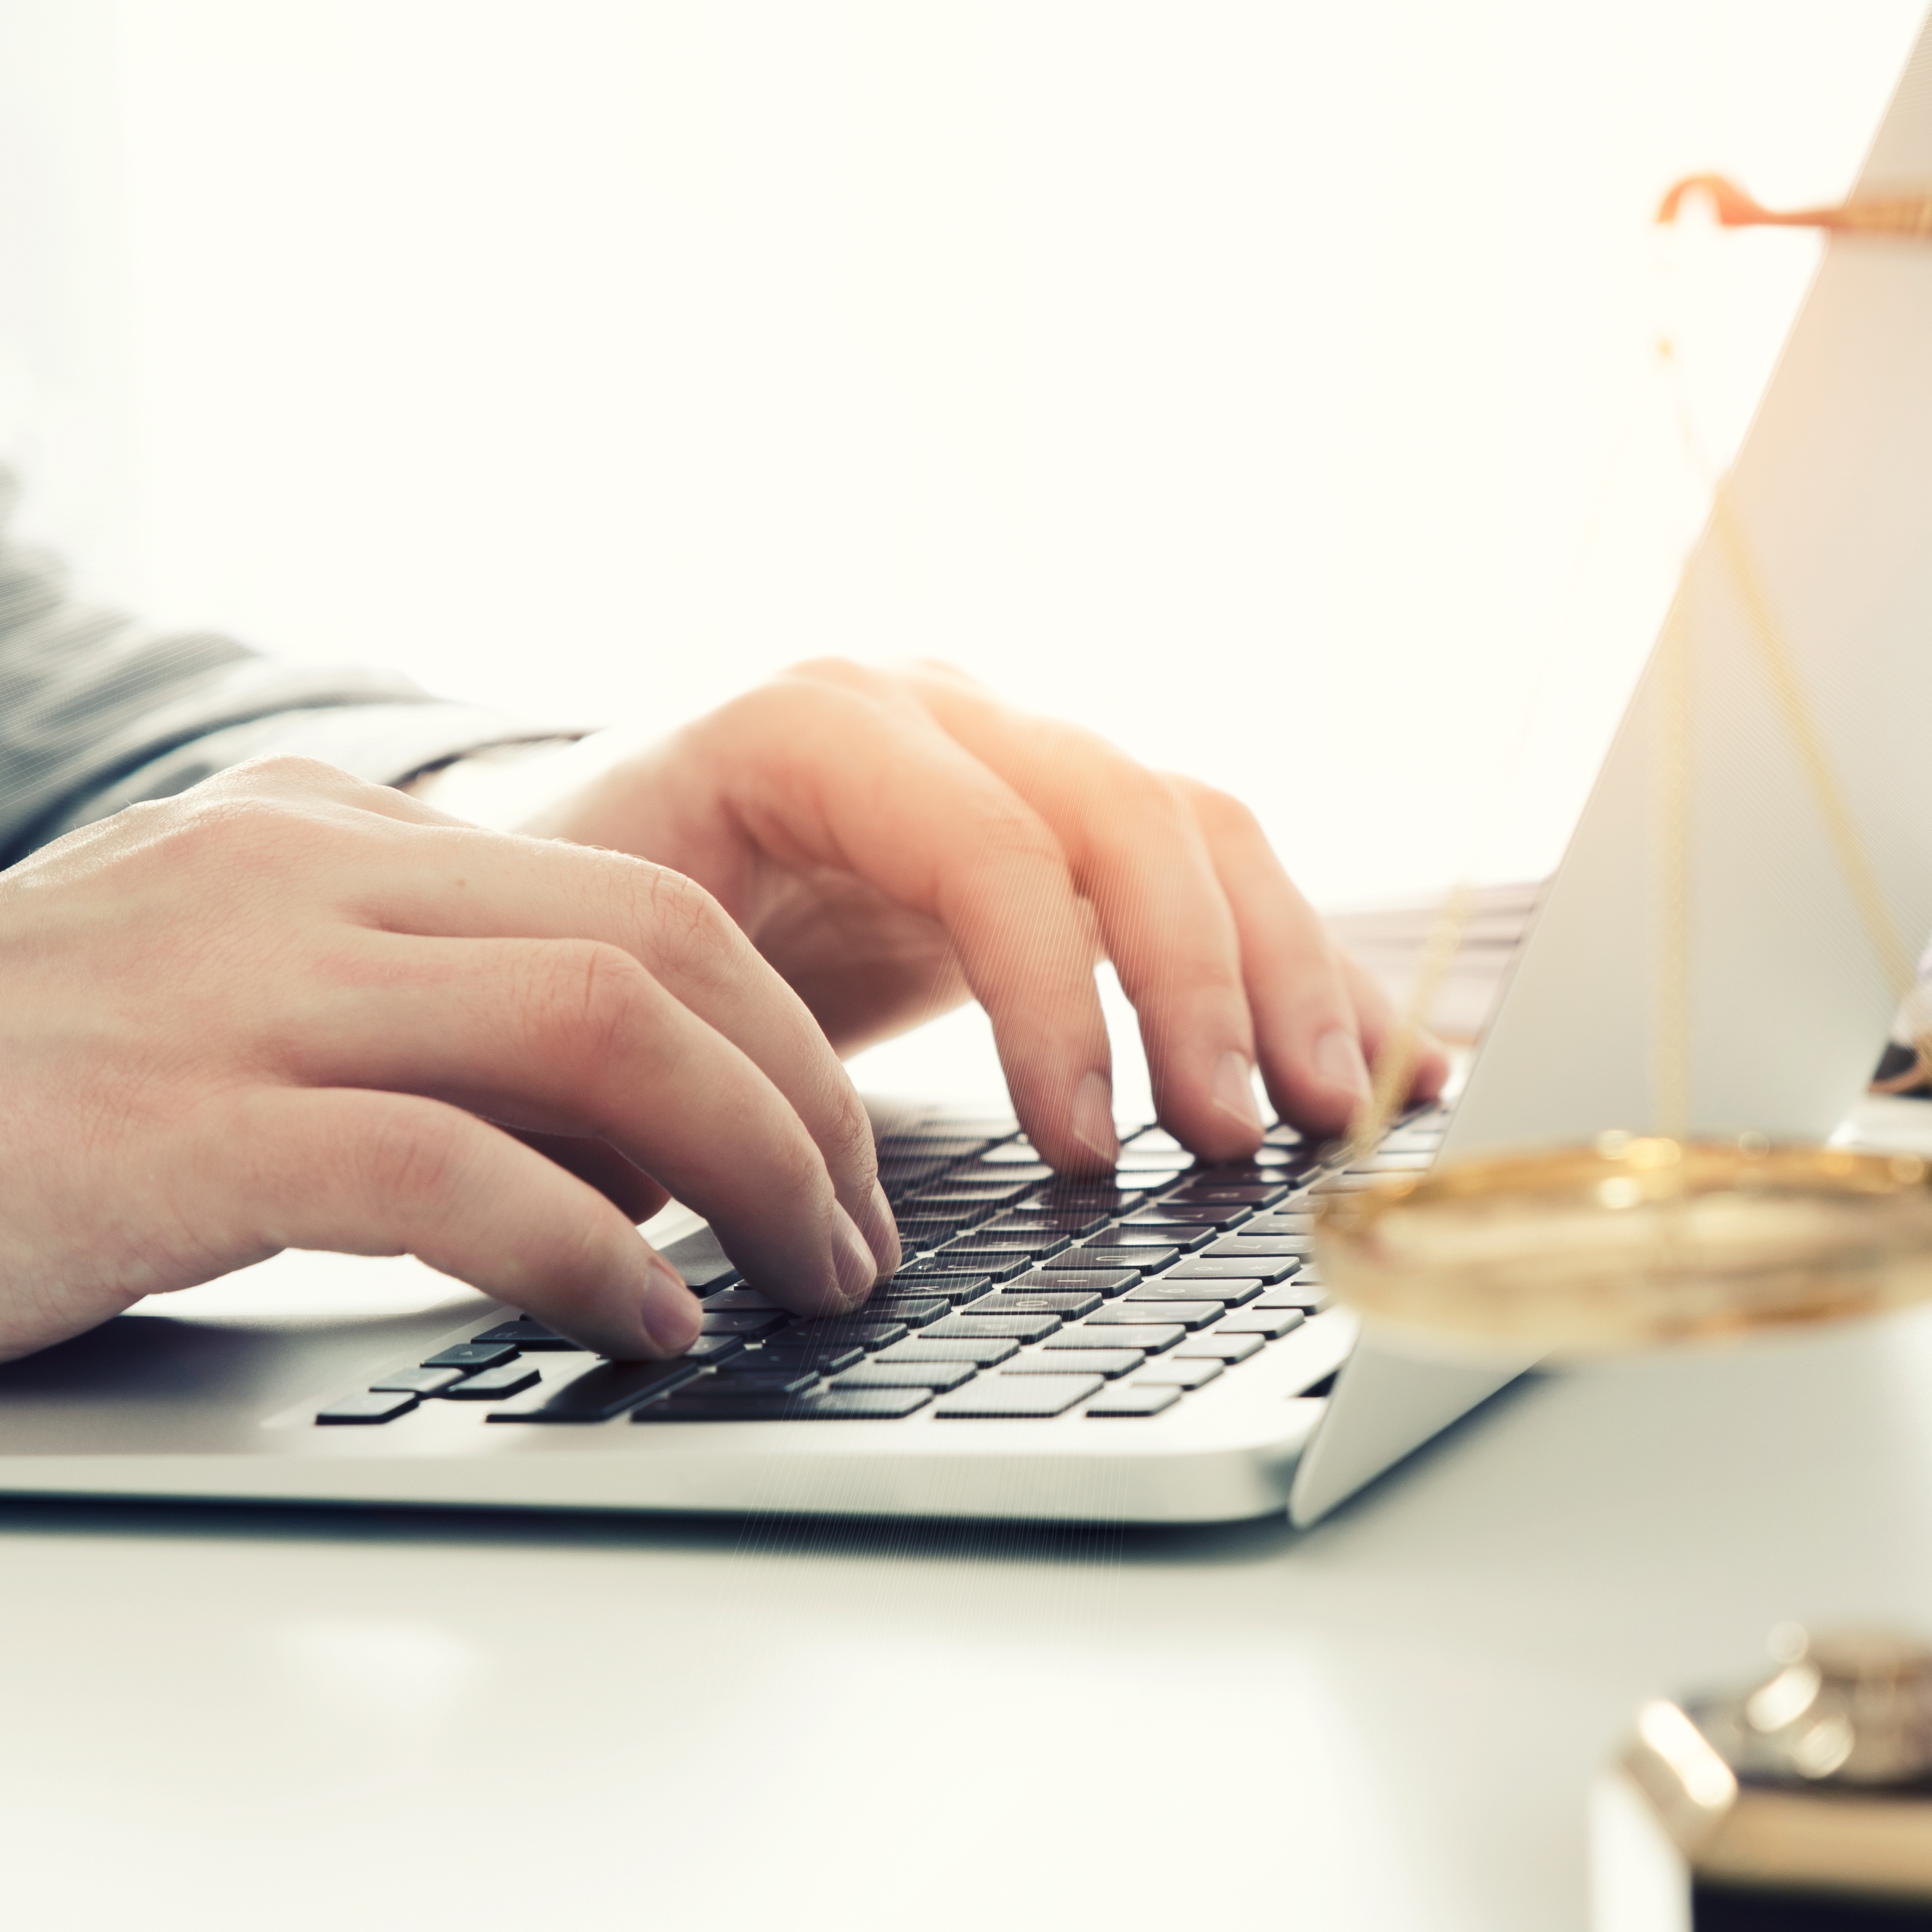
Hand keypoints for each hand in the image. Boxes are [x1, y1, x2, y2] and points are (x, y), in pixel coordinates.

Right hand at [0, 758, 900, 1381]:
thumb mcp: (199, 992)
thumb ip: (378, 1010)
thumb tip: (596, 1127)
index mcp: (308, 832)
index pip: (627, 891)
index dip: (777, 1028)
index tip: (838, 1152)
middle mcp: (289, 874)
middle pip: (654, 945)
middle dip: (806, 1099)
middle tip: (865, 1234)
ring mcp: (227, 991)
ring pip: (592, 1029)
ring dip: (748, 1170)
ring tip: (808, 1281)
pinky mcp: (165, 1133)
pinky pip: (448, 1173)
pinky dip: (587, 1254)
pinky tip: (645, 1326)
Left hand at [512, 660, 1445, 1172]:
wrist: (547, 885)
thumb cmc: (556, 951)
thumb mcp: (590, 988)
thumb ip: (696, 1070)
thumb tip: (813, 1220)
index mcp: (807, 728)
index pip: (990, 842)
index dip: (1059, 997)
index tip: (1086, 1152)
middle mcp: (935, 711)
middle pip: (1130, 811)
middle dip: (1206, 984)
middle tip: (1242, 1139)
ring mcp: (1014, 755)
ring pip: (1199, 832)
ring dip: (1283, 975)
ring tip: (1333, 1116)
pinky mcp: (1066, 832)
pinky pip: (1213, 877)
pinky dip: (1301, 971)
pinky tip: (1385, 1063)